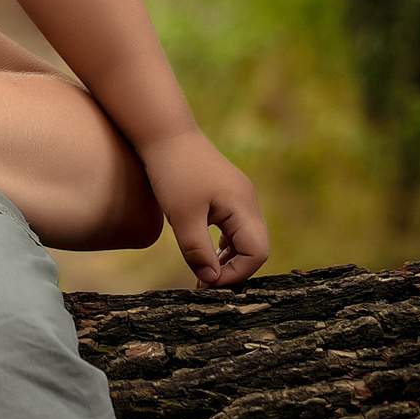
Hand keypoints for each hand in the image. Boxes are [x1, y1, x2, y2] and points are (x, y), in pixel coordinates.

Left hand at [140, 128, 268, 287]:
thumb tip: (211, 281)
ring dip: (227, 259)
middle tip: (204, 286)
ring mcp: (238, 196)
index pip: (256, 253)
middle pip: (254, 248)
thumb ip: (198, 251)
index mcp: (244, 206)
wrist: (162, 132)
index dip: (235, 274)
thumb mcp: (182, 216)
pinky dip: (221, 244)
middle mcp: (248, 201)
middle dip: (233, 270)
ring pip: (244, 239)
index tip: (207, 283)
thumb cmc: (172, 171)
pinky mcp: (225, 194)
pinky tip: (203, 253)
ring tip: (202, 275)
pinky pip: (232, 227)